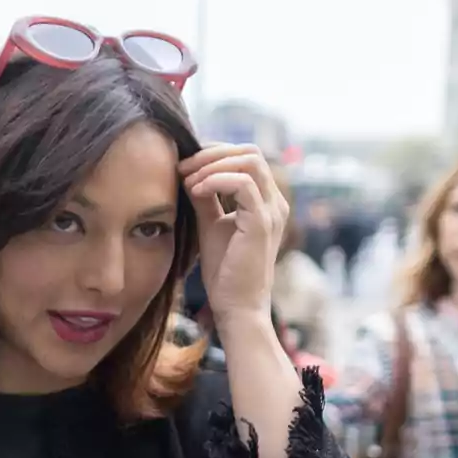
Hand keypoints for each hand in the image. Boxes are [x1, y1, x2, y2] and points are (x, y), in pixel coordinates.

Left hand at [179, 144, 288, 326]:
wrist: (236, 305)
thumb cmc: (224, 269)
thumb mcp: (211, 224)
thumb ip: (206, 198)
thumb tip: (189, 173)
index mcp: (266, 200)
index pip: (246, 157)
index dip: (214, 153)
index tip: (185, 165)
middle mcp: (274, 202)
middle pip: (249, 152)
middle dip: (212, 153)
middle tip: (183, 167)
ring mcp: (272, 211)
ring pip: (249, 161)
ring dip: (212, 165)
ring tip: (188, 181)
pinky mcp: (262, 223)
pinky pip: (243, 184)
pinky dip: (216, 180)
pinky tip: (196, 191)